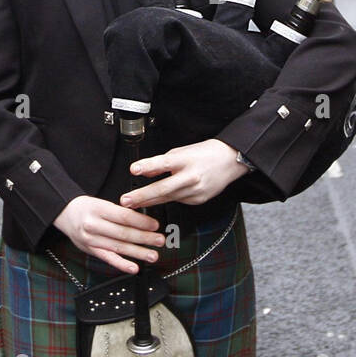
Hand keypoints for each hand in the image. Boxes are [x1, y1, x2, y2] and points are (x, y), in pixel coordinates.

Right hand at [54, 195, 165, 274]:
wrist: (65, 213)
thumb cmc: (87, 208)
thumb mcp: (102, 203)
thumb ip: (120, 212)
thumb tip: (143, 220)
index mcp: (99, 209)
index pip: (124, 217)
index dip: (141, 222)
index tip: (155, 225)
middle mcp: (94, 225)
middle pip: (123, 233)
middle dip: (144, 238)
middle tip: (159, 240)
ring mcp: (91, 240)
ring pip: (118, 247)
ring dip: (138, 253)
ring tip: (153, 255)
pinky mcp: (91, 251)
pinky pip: (108, 259)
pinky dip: (122, 264)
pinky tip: (134, 267)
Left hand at [120, 139, 249, 209]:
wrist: (229, 161)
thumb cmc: (205, 154)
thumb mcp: (181, 152)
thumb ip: (162, 163)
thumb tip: (144, 171)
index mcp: (186, 160)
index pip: (164, 163)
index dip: (148, 166)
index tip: (134, 169)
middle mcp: (191, 177)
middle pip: (164, 188)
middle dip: (142, 196)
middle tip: (126, 200)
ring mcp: (195, 191)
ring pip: (168, 198)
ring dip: (148, 202)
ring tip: (133, 204)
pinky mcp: (198, 200)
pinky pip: (178, 201)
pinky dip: (166, 200)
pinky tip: (158, 199)